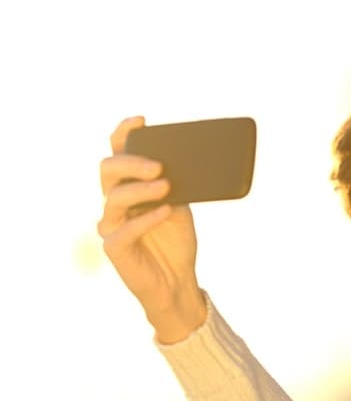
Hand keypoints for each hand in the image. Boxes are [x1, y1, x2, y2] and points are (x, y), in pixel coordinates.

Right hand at [98, 116, 206, 342]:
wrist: (177, 279)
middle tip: (159, 165)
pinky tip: (164, 211)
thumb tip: (190, 159)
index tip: (141, 120)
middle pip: (109, 170)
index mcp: (129, 186)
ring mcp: (111, 224)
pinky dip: (146, 218)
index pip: (118, 153)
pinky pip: (124, 230)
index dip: (123, 134)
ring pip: (114, 197)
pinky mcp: (114, 247)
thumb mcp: (181, 206)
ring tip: (165, 186)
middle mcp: (115, 202)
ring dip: (140, 189)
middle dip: (132, 162)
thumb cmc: (176, 240)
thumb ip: (177, 185)